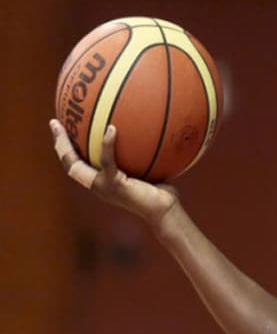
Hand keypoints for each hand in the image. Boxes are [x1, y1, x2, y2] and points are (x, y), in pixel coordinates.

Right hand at [49, 119, 178, 227]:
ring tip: (65, 125)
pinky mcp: (114, 185)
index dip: (66, 148)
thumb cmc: (161, 191)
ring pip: (75, 165)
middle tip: (54, 122)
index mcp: (101, 181)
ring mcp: (103, 187)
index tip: (61, 128)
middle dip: (59, 143)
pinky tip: (111, 128)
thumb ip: (141, 154)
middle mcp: (97, 184)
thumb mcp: (149, 168)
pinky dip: (107, 145)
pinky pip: (107, 162)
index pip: (76, 163)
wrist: (165, 211)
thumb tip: (147, 128)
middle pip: (68, 163)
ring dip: (67, 145)